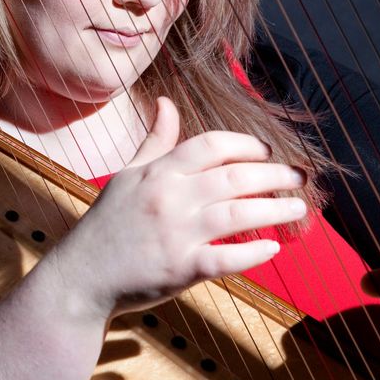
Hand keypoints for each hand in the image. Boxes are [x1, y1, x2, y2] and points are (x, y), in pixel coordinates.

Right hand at [50, 96, 307, 318]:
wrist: (80, 278)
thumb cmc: (107, 224)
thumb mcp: (127, 175)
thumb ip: (155, 141)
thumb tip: (166, 102)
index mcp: (158, 172)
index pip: (211, 145)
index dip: (245, 144)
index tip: (268, 150)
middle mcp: (170, 198)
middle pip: (234, 178)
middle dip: (274, 175)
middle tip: (299, 177)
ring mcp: (176, 235)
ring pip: (238, 215)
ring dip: (274, 211)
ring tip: (298, 208)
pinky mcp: (180, 270)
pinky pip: (226, 259)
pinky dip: (252, 253)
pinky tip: (272, 248)